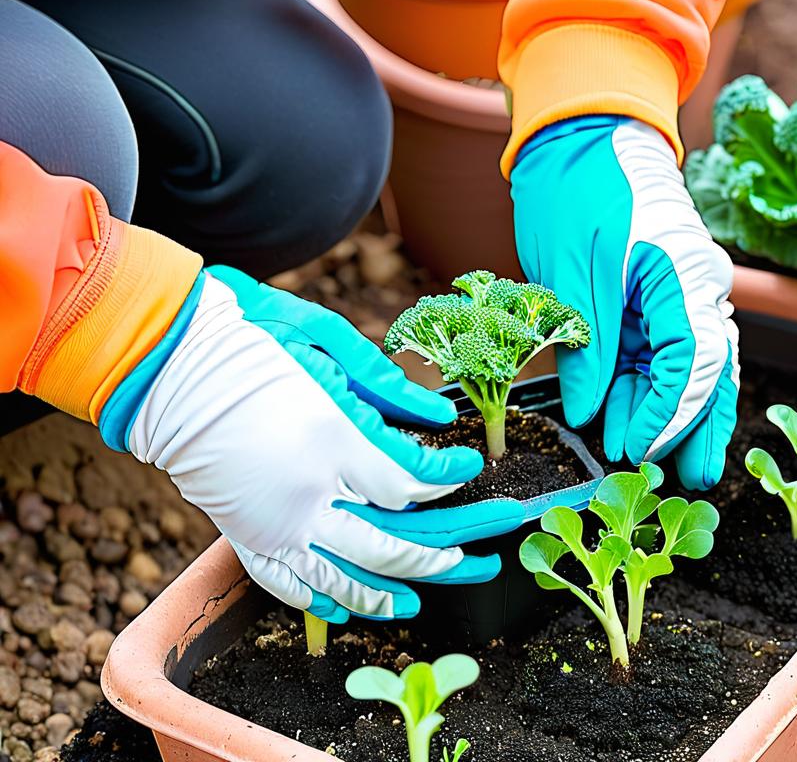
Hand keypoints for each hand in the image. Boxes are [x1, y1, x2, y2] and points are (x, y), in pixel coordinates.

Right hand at [104, 267, 523, 622]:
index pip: (411, 483)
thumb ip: (385, 386)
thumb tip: (437, 416)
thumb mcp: (325, 341)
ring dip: (391, 591)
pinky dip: (322, 602)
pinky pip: (288, 586)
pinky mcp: (243, 535)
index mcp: (330, 441)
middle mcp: (306, 495)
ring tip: (427, 596)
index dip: (448, 479)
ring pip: (345, 579)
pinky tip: (348, 610)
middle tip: (482, 551)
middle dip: (445, 554)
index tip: (469, 467)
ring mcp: (272, 523)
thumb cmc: (247, 337)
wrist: (164, 359)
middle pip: (392, 546)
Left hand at [510, 115, 739, 489]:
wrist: (578, 141)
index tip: (639, 448)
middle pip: (708, 372)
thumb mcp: (575, 269)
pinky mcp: (650, 301)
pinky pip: (658, 355)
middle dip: (697, 427)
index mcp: (685, 275)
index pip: (694, 360)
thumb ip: (589, 343)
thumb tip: (592, 410)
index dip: (670, 411)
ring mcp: (675, 295)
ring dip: (676, 417)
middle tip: (688, 480)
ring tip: (665, 467)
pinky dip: (649, 391)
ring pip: (686, 370)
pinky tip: (638, 423)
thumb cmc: (579, 191)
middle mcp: (693, 289)